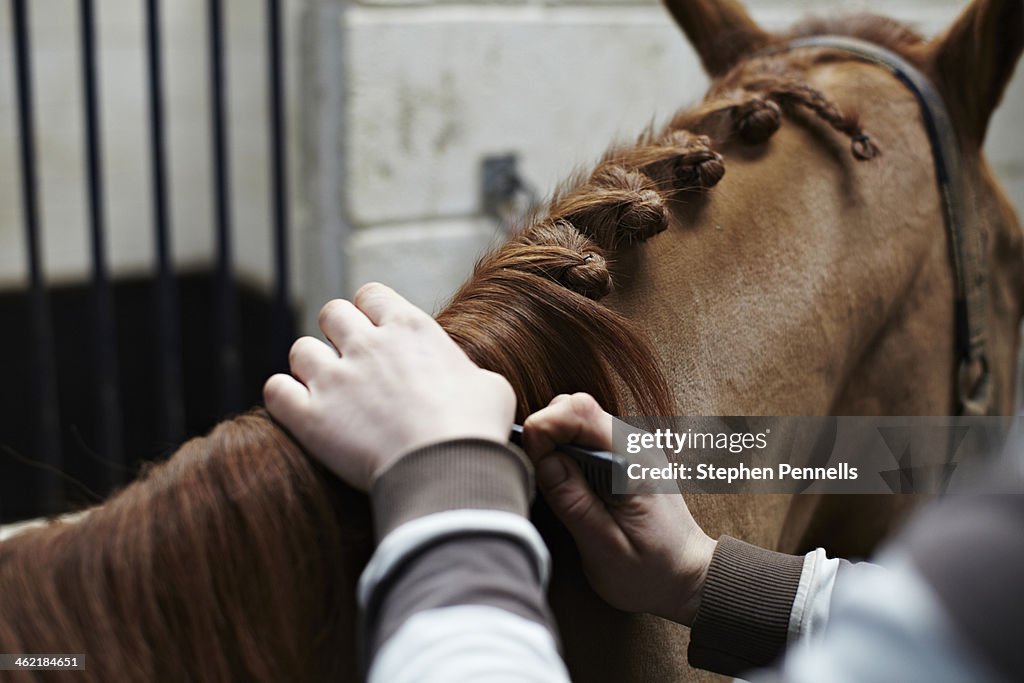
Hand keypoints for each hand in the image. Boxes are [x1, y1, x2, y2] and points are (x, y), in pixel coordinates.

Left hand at [264, 283, 515, 489]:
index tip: (377, 332)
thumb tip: (464, 382)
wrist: (447, 469)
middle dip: (338, 334)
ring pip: (300, 350)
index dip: (370, 312)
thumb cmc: (476, 428)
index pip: (371, 294)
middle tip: (351, 363)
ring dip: (310, 367)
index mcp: (410, 328)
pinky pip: (275, 390)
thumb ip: (464, 372)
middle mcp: (366, 344)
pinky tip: (300, 412)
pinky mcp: (310, 417)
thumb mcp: (490, 386)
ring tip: (326, 391)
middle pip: (331, 313)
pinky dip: (284, 398)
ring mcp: (334, 379)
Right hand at [522, 393, 715, 625]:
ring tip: (551, 485)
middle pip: (574, 407)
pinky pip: (584, 438)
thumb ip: (575, 504)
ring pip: (576, 419)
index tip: (529, 459)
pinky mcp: (621, 457)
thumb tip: (544, 462)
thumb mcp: (607, 550)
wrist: (690, 578)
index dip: (545, 426)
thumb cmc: (653, 573)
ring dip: (553, 443)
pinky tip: (565, 485)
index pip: (581, 411)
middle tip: (536, 475)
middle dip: (544, 433)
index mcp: (633, 461)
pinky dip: (564, 452)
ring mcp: (628, 447)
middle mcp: (633, 444)